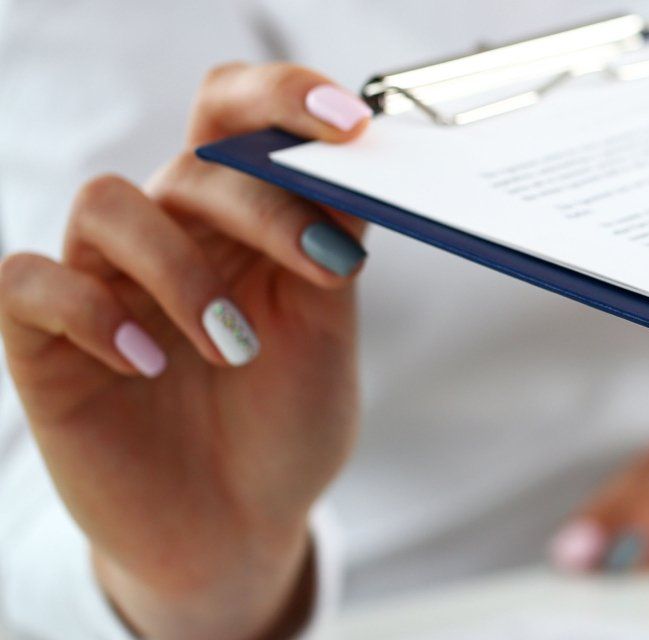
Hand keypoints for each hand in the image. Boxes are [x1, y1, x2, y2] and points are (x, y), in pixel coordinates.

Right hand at [0, 64, 372, 638]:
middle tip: (325, 269)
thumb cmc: (282, 425)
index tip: (351, 123)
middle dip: (266, 206)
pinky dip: (94, 312)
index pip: (237, 115)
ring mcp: (101, 283)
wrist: (239, 531)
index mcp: (238, 216)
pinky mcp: (44, 343)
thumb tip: (354, 158)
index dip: (286, 96)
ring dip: (183, 268)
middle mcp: (166, 234)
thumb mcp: (327, 330)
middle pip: (192, 159)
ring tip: (236, 347)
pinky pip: (31, 281)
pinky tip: (147, 362)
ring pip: (108, 203)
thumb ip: (333, 242)